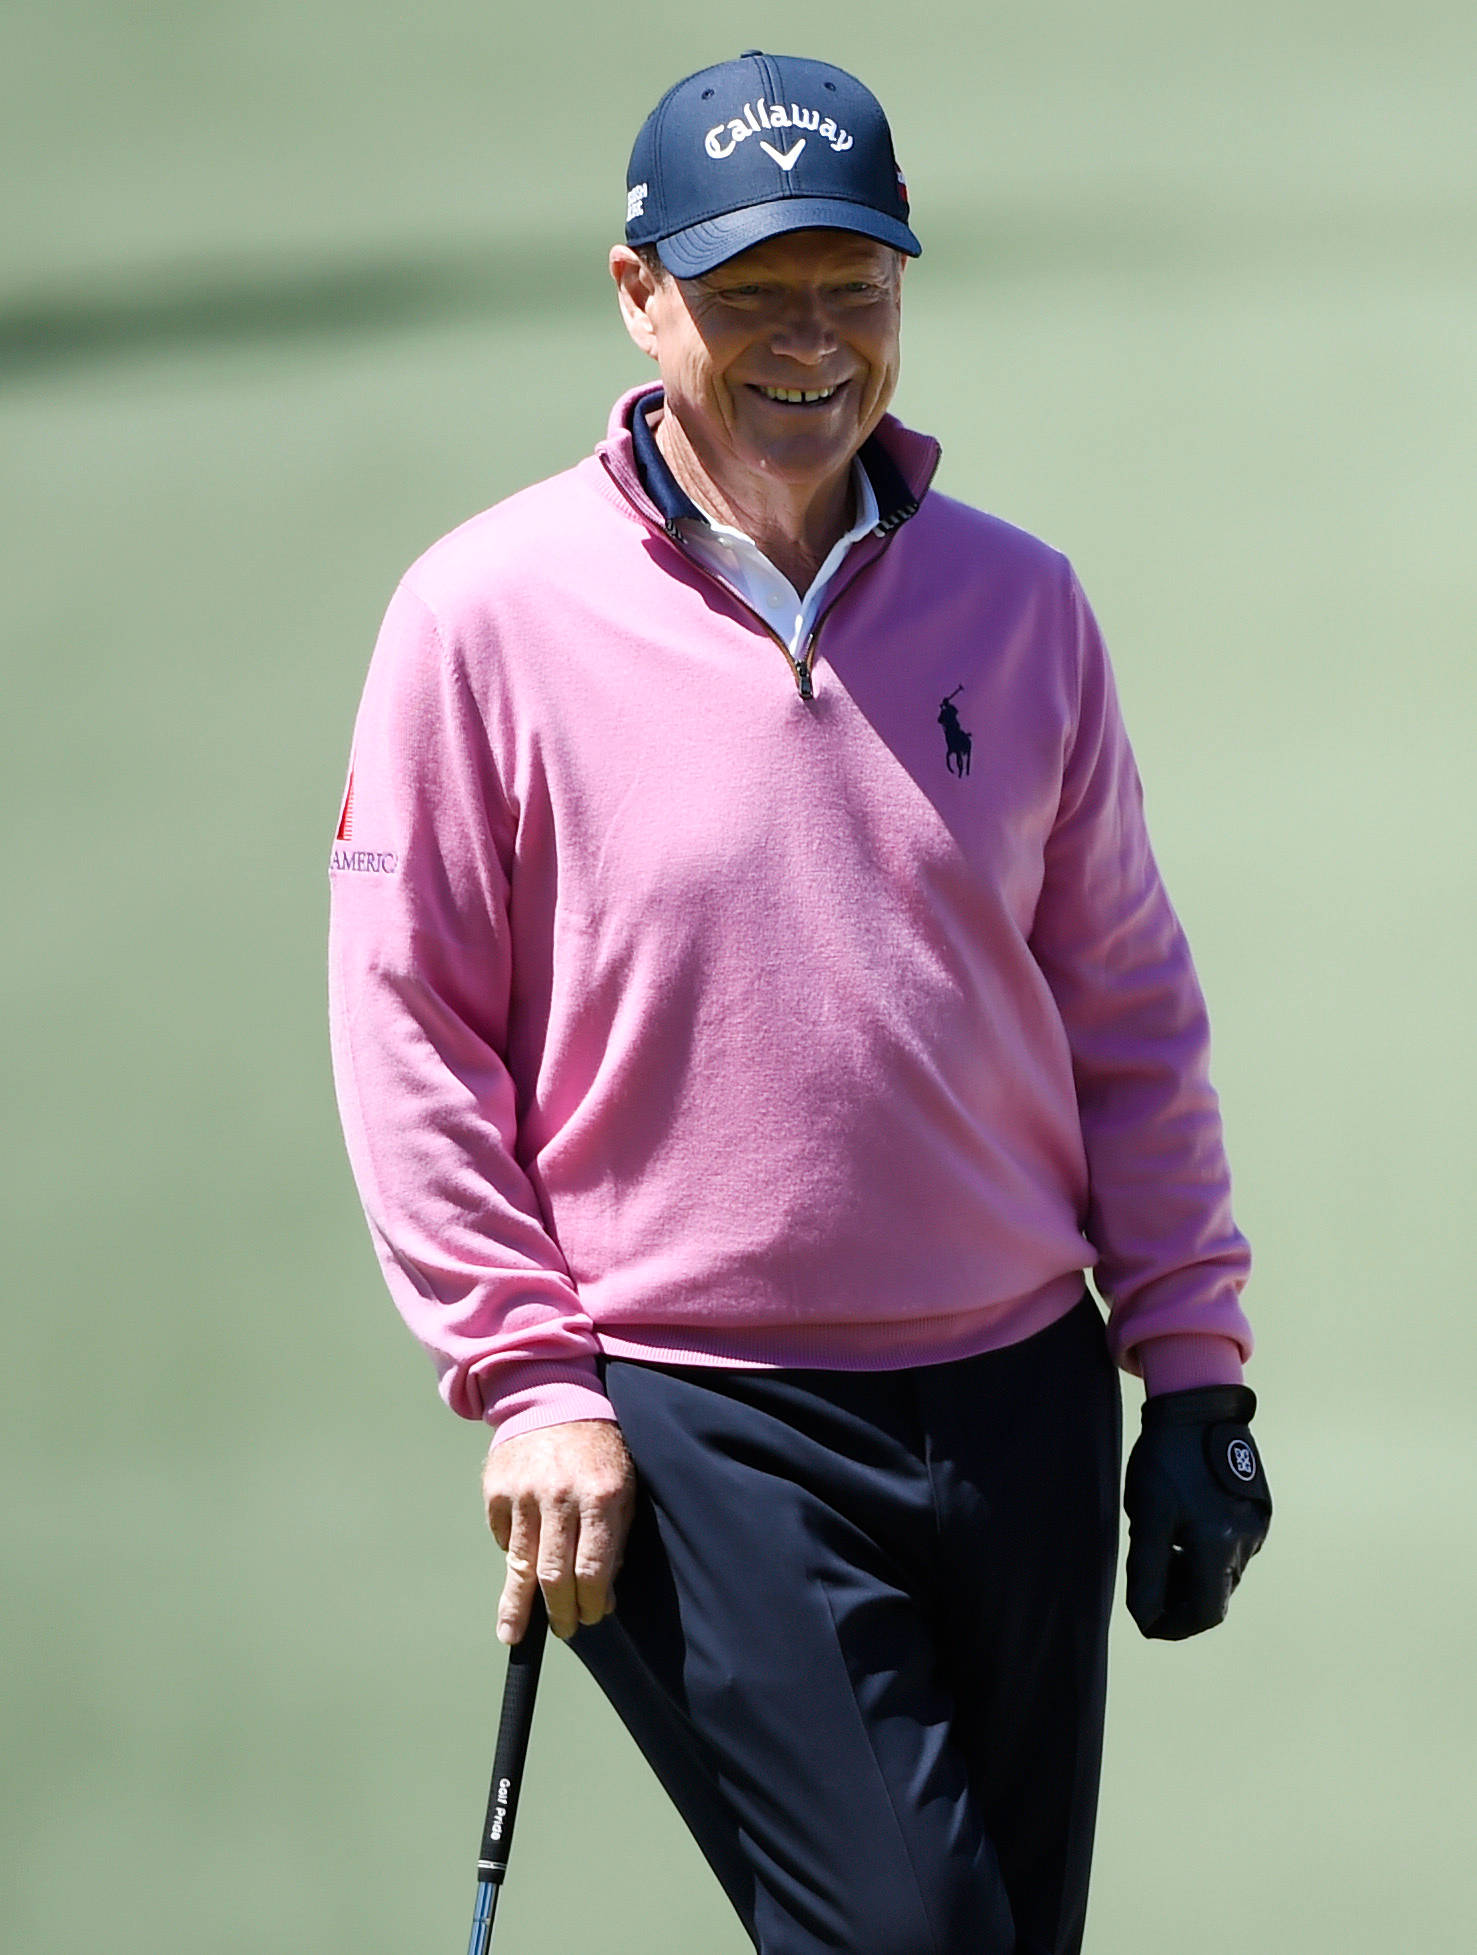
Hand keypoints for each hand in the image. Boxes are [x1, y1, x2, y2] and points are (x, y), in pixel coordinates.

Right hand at [481, 1420, 636, 1644]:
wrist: (554, 1397)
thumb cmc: (598, 1451)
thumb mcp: (623, 1488)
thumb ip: (616, 1542)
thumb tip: (603, 1598)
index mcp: (601, 1494)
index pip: (592, 1568)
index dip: (590, 1602)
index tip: (591, 1617)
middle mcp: (560, 1494)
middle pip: (554, 1574)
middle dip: (559, 1612)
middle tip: (565, 1630)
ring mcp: (523, 1492)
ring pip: (521, 1564)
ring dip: (518, 1605)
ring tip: (515, 1633)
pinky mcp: (496, 1489)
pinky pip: (504, 1538)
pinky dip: (514, 1554)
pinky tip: (523, 1561)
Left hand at [1123, 1385, 1271, 1640]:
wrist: (1200, 1406)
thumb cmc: (1167, 1458)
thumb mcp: (1148, 1512)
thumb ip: (1146, 1568)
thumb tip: (1144, 1615)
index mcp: (1220, 1545)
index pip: (1205, 1613)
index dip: (1174, 1625)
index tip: (1147, 1621)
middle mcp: (1247, 1542)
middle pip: (1215, 1595)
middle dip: (1180, 1599)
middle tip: (1147, 1582)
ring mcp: (1257, 1527)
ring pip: (1223, 1572)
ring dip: (1192, 1574)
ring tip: (1160, 1546)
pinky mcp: (1259, 1512)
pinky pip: (1232, 1548)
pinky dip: (1205, 1552)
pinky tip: (1181, 1527)